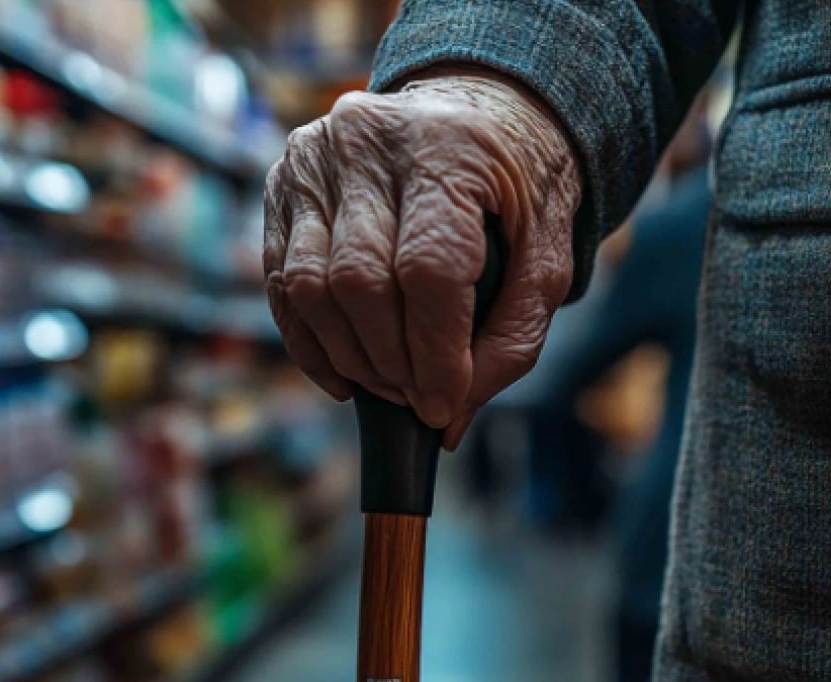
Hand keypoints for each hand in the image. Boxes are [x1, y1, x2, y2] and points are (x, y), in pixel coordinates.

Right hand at [264, 71, 581, 447]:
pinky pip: (282, 281)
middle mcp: (369, 140)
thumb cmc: (520, 190)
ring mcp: (316, 157)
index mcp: (450, 147)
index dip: (434, 353)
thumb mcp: (548, 254)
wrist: (481, 113)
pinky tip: (346, 375)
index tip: (444, 405)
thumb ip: (513, 338)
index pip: (427, 270)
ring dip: (349, 358)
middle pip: (360, 282)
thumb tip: (448, 420)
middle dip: (391, 364)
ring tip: (391, 386)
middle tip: (421, 401)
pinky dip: (310, 342)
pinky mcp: (285, 181)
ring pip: (310, 286)